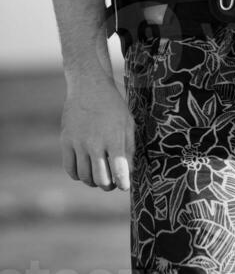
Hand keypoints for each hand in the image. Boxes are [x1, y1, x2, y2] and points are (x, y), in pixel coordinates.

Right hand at [61, 77, 134, 191]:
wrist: (89, 87)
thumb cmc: (113, 106)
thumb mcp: (128, 123)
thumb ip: (129, 148)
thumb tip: (129, 173)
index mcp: (114, 138)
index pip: (119, 170)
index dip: (123, 183)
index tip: (124, 186)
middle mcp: (95, 142)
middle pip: (100, 179)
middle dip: (108, 186)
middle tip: (112, 183)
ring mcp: (78, 142)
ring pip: (84, 177)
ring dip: (93, 182)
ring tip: (99, 177)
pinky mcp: (66, 141)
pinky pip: (70, 169)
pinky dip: (78, 175)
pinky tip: (85, 170)